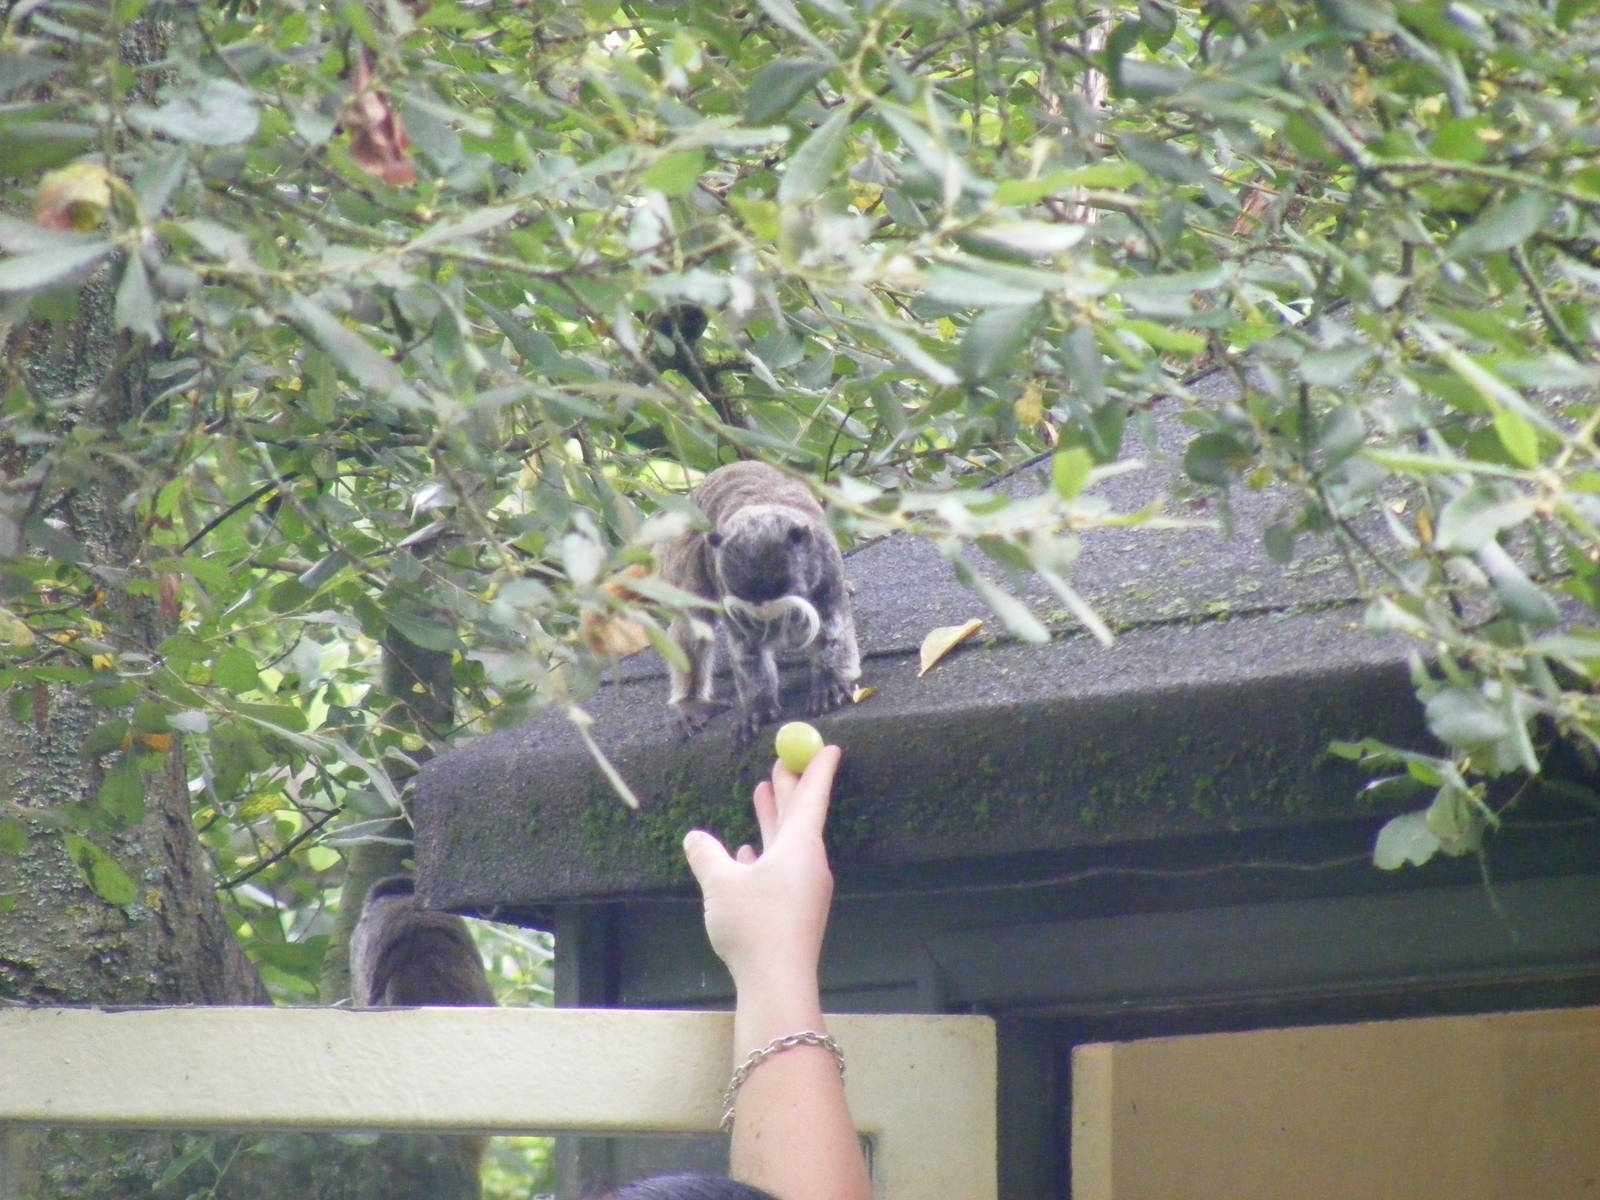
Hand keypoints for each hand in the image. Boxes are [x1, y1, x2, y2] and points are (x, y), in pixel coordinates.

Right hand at [682, 745, 839, 994]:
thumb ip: (707, 856)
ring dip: (774, 817)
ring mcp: (802, 888)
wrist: (777, 983)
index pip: (812, 797)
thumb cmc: (754, 925)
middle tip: (782, 761)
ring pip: (788, 842)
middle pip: (799, 816)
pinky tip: (748, 853)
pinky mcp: (794, 910)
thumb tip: (695, 837)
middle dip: (790, 788)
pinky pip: (781, 869)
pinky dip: (767, 853)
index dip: (817, 770)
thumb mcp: (721, 884)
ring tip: (763, 794)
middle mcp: (806, 863)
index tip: (830, 747)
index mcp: (799, 847)